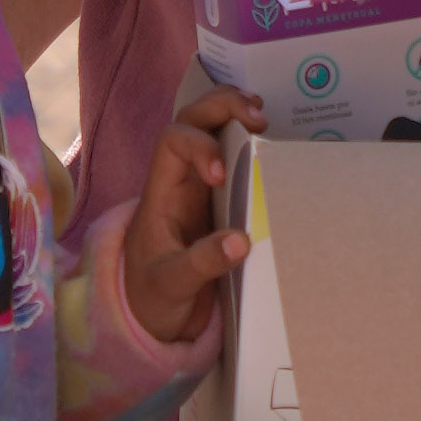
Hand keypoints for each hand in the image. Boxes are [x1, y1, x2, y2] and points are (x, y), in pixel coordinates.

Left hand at [119, 67, 261, 359]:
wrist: (149, 314)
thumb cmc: (151, 297)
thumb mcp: (171, 286)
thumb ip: (200, 265)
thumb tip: (241, 241)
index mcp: (160, 193)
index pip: (172, 143)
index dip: (199, 147)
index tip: (222, 176)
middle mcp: (179, 179)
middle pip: (191, 119)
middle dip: (221, 107)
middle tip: (258, 118)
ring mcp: (199, 186)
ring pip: (209, 128)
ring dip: (234, 111)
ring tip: (263, 115)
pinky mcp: (220, 198)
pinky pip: (231, 154)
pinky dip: (248, 136)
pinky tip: (270, 136)